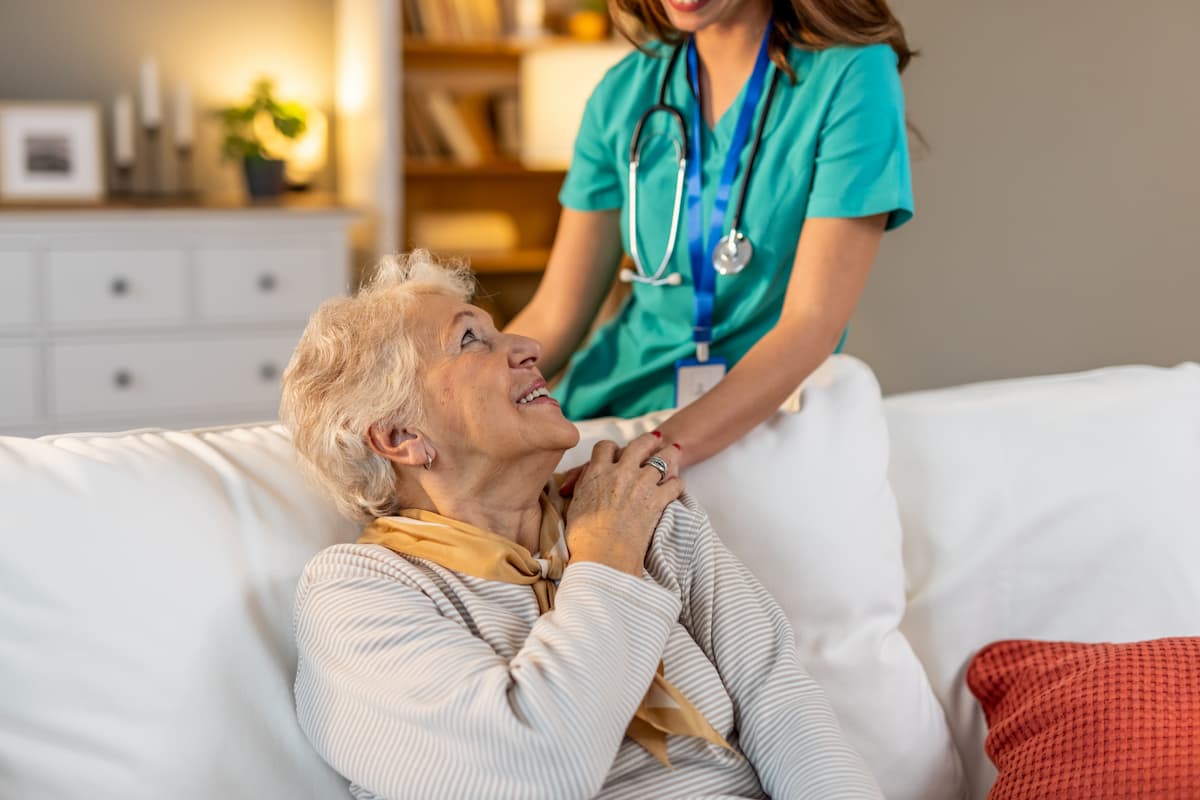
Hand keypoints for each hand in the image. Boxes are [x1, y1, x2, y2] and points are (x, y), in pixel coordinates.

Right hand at [564, 433, 683, 575]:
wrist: (603, 554)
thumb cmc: (583, 537)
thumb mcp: (575, 506)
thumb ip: (583, 488)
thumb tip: (585, 481)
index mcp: (597, 472)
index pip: (605, 447)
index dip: (611, 447)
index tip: (616, 451)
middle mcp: (620, 472)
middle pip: (638, 445)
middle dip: (647, 440)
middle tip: (655, 437)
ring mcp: (641, 484)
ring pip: (662, 460)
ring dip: (669, 456)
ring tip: (674, 452)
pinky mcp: (658, 500)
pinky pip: (674, 485)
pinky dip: (677, 484)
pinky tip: (676, 487)